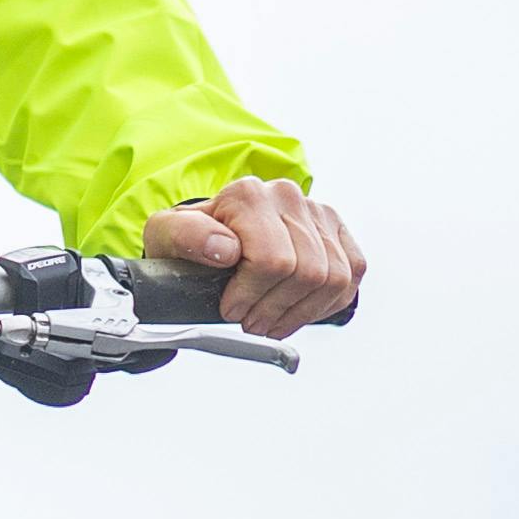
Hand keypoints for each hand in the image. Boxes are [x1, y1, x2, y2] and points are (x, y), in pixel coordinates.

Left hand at [145, 177, 363, 338]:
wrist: (213, 234)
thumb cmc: (191, 240)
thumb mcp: (167, 236)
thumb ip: (185, 236)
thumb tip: (225, 249)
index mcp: (248, 195)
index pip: (271, 260)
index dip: (251, 296)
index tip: (230, 310)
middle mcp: (288, 197)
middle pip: (305, 273)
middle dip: (274, 310)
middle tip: (250, 323)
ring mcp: (319, 213)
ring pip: (333, 278)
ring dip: (300, 312)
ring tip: (270, 322)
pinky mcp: (339, 233)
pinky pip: (351, 276)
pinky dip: (326, 304)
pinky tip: (297, 310)